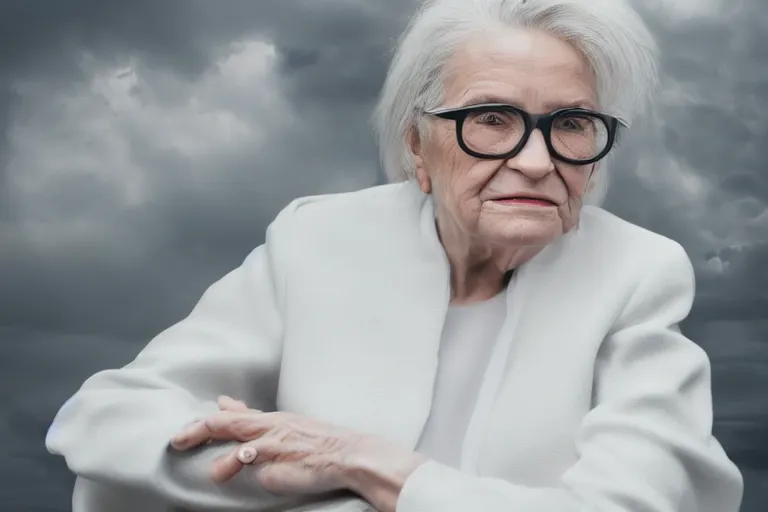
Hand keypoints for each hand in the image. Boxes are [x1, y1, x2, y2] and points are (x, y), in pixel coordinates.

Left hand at [170, 395, 423, 500]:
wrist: (347, 453)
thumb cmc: (317, 441)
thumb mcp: (284, 423)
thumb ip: (251, 414)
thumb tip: (224, 402)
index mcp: (271, 419)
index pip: (233, 416)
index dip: (205, 422)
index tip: (183, 430)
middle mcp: (270, 429)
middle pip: (227, 426)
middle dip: (199, 432)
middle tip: (177, 440)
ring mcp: (275, 447)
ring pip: (240, 446)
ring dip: (223, 461)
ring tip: (216, 473)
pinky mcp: (281, 466)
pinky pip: (260, 469)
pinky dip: (251, 470)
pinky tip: (249, 473)